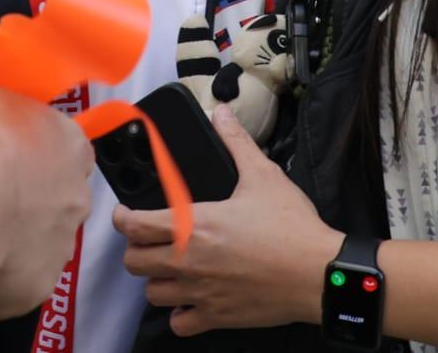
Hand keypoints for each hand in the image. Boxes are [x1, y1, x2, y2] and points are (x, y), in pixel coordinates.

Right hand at [0, 80, 95, 323]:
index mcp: (69, 144)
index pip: (65, 149)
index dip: (33, 152)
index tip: (3, 156)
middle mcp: (75, 196)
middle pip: (55, 200)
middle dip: (25, 201)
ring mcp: (60, 245)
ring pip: (36, 246)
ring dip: (8, 241)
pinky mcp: (37, 287)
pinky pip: (12, 285)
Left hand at [114, 106, 338, 333]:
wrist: (317, 273)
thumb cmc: (290, 228)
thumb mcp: (262, 175)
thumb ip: (236, 143)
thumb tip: (221, 114)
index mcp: (192, 225)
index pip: (133, 225)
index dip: (121, 217)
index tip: (124, 213)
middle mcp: (188, 261)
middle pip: (134, 261)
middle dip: (136, 248)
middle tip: (148, 239)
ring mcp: (199, 292)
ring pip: (152, 293)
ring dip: (156, 279)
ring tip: (168, 267)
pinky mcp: (216, 317)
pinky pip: (180, 323)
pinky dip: (179, 313)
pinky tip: (190, 298)